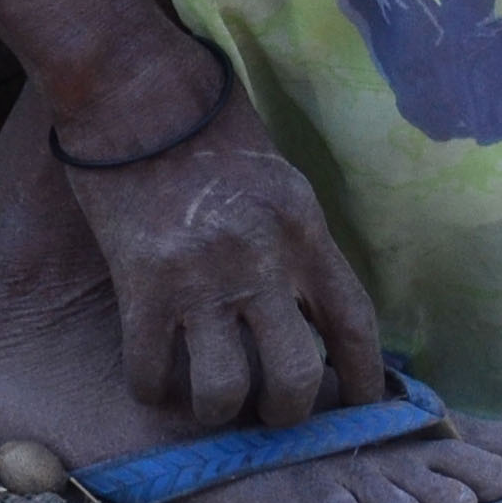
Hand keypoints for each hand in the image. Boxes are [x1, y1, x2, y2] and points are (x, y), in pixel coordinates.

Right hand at [50, 26, 389, 430]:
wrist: (135, 89)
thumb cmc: (210, 127)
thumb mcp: (280, 180)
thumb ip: (299, 245)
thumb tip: (311, 314)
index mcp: (304, 228)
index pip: (354, 321)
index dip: (366, 377)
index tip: (364, 407)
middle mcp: (261, 259)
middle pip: (297, 374)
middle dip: (290, 413)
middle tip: (273, 413)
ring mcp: (200, 277)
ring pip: (225, 390)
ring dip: (219, 410)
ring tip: (212, 400)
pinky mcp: (142, 284)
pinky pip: (151, 371)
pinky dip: (155, 389)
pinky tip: (156, 378)